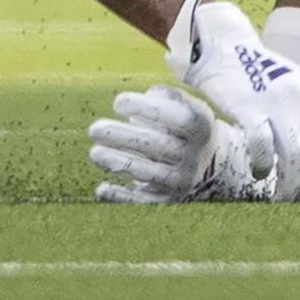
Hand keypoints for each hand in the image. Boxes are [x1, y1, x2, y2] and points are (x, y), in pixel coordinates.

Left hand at [90, 84, 269, 202]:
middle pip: (159, 145)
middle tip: (94, 129)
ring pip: (150, 174)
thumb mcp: (181, 103)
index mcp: (201, 126)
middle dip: (124, 136)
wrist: (205, 160)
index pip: (178, 118)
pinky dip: (122, 197)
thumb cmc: (181, 122)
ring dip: (120, 163)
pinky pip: (145, 202)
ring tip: (95, 152)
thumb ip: (161, 96)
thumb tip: (134, 102)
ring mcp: (183, 180)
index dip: (148, 109)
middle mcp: (195, 155)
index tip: (118, 102)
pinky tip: (102, 189)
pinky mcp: (170, 201)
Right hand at [164, 0, 299, 201]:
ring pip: (295, 155)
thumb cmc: (262, 80)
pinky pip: (261, 143)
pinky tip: (257, 173)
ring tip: (280, 198)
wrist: (226, 49)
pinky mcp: (249, 105)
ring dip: (289, 184)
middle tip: (298, 205)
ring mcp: (277, 100)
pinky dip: (262, 164)